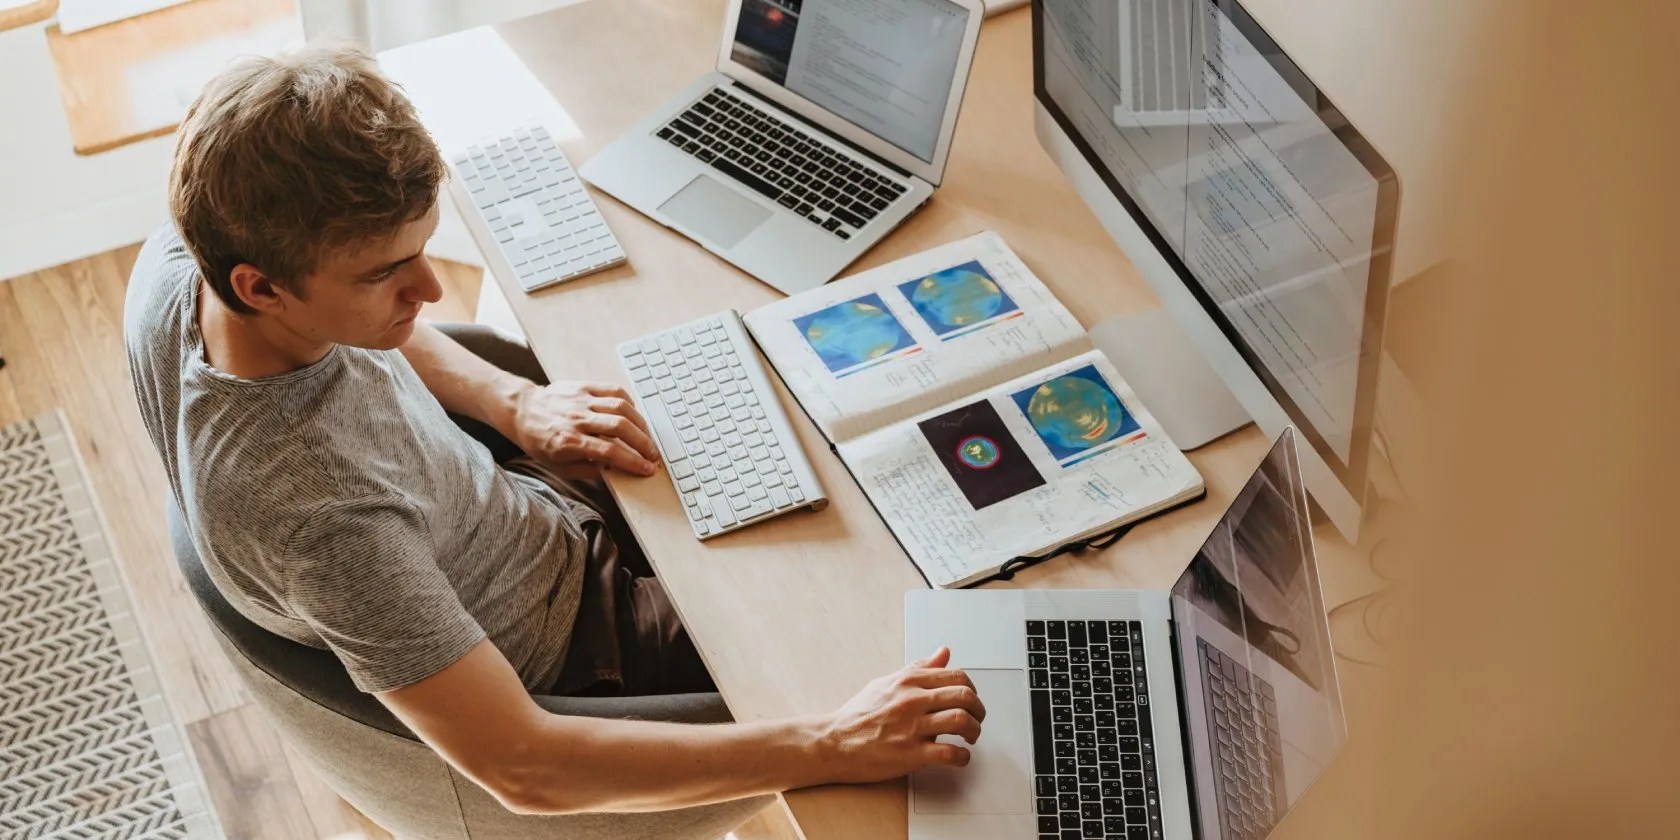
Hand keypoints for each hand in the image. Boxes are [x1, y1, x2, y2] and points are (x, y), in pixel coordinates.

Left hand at [510, 381, 660, 475]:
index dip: (632, 461)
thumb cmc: (540, 441)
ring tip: (647, 437)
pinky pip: (613, 391)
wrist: (522, 411)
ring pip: (621, 408)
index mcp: (569, 441)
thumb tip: (615, 470)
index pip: (610, 452)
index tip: (647, 468)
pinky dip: (629, 403)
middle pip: (620, 428)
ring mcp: (581, 401)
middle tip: (653, 454)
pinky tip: (635, 415)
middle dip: (643, 443)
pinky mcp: (583, 387)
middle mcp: (577, 419)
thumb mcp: (558, 466)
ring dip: (640, 424)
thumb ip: (587, 471)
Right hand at [814, 647, 984, 783]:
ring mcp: (912, 727)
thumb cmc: (859, 714)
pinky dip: (963, 757)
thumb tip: (943, 652)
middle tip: (977, 718)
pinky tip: (960, 757)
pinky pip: (949, 753)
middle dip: (979, 709)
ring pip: (961, 721)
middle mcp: (912, 700)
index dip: (971, 688)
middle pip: (965, 696)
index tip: (970, 699)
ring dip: (974, 730)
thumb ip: (919, 668)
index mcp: (908, 681)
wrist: (834, 742)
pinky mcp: (911, 754)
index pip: (956, 676)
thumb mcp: (887, 682)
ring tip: (971, 737)